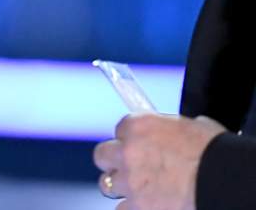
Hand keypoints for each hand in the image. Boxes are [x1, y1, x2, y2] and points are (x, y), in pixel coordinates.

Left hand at [93, 113, 225, 208]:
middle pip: (103, 155)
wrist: (225, 182)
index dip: (131, 139)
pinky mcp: (137, 207)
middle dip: (115, 161)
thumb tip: (176, 135)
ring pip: (108, 184)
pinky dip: (132, 208)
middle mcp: (128, 151)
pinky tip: (147, 205)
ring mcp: (130, 181)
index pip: (120, 129)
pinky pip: (122, 209)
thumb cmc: (217, 153)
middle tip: (130, 168)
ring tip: (141, 191)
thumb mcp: (194, 129)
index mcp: (140, 126)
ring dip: (122, 187)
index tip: (140, 146)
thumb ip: (172, 131)